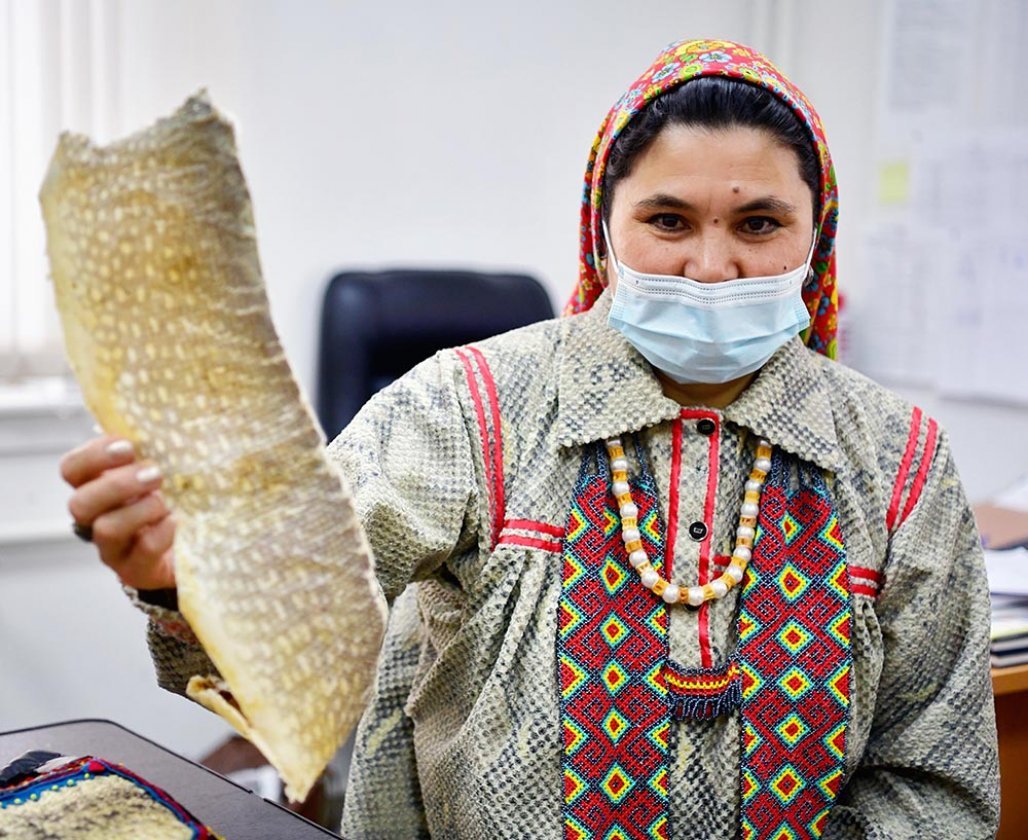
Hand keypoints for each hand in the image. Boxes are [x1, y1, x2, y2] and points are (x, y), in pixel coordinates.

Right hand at [60, 435, 176, 590]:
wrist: (194, 548)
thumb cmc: (174, 499)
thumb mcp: (161, 469)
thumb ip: (150, 448)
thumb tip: (156, 420)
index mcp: (97, 488)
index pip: (71, 469)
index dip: (93, 456)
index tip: (128, 447)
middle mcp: (96, 519)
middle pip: (79, 503)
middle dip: (117, 484)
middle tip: (155, 474)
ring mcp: (113, 548)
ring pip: (105, 529)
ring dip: (140, 509)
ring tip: (166, 500)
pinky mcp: (138, 569)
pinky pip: (142, 550)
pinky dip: (162, 531)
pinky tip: (178, 521)